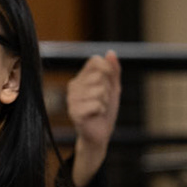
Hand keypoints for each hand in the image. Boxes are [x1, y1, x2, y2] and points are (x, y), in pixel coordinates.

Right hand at [66, 50, 119, 186]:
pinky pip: (97, 104)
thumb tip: (110, 52)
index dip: (107, 68)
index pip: (95, 61)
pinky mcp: (74, 112)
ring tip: (99, 109)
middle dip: (107, 89)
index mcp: (81, 78)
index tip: (109, 81)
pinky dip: (101, 111)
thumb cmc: (105, 111)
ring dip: (105, 102)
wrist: (100, 134)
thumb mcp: (113, 88)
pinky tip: (95, 115)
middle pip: (99, 76)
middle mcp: (73, 86)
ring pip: (99, 90)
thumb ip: (113, 70)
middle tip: (102, 101)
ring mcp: (72, 99)